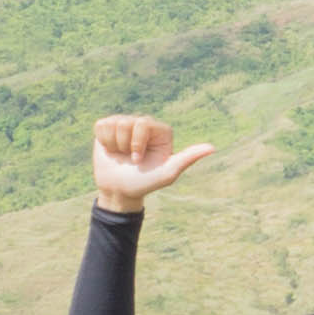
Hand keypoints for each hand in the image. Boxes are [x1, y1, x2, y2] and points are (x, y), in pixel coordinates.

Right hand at [93, 115, 220, 215]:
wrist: (119, 191)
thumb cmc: (145, 182)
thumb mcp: (167, 173)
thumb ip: (188, 158)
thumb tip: (212, 148)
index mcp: (160, 131)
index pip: (142, 124)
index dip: (137, 143)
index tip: (139, 160)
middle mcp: (144, 124)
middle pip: (126, 122)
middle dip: (125, 145)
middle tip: (130, 159)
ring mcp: (126, 124)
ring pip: (113, 124)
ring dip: (114, 145)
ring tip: (121, 155)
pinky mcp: (108, 127)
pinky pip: (101, 125)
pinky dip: (103, 141)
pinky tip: (111, 150)